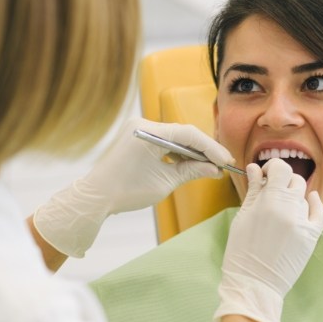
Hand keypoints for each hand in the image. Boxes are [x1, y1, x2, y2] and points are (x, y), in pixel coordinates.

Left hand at [33, 117, 233, 256]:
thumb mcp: (165, 182)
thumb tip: (215, 169)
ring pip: (174, 137)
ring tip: (210, 167)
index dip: (211, 148)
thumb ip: (192, 171)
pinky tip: (191, 164)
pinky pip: (163, 141)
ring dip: (192, 152)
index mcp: (148, 132)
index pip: (188, 134)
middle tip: (223, 164)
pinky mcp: (136, 137)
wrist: (96, 196)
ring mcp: (138, 129)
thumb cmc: (127, 191)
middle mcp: (142, 124)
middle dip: (204, 150)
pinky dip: (178, 152)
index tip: (227, 161)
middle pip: (183, 133)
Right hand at [214, 158, 322, 321]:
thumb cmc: (241, 252)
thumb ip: (252, 191)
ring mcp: (302, 223)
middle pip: (293, 180)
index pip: (280, 168)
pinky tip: (311, 199)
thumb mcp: (242, 218)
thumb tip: (255, 169)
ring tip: (280, 207)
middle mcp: (289, 209)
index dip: (272, 167)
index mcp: (269, 201)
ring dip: (292, 196)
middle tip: (270, 190)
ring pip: (303, 196)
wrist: (254, 284)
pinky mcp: (311, 237)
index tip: (265, 175)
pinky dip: (315, 203)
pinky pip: (319, 212)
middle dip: (282, 181)